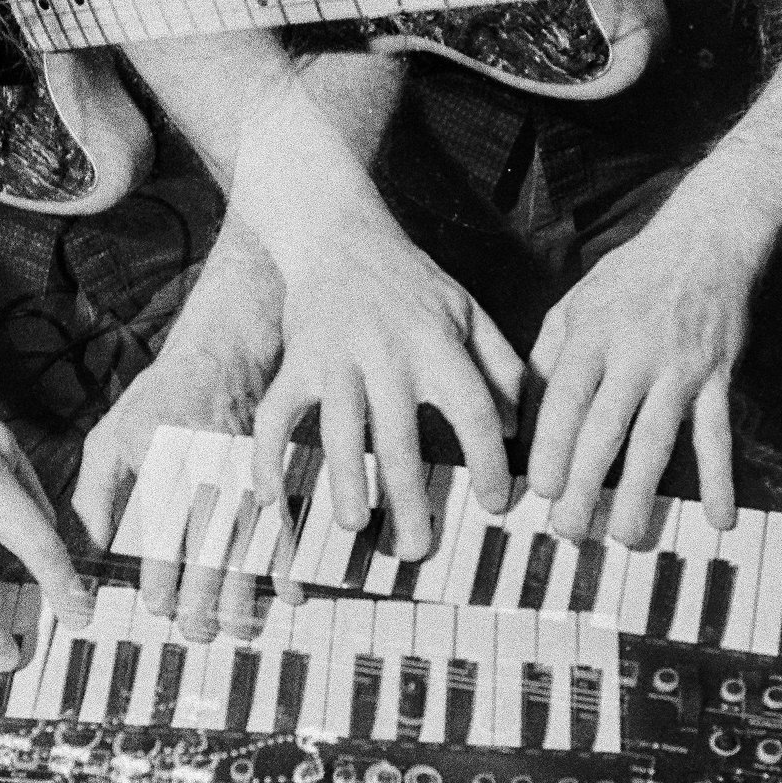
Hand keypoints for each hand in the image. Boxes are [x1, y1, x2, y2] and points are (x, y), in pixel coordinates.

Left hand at [76, 216, 300, 641]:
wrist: (227, 352)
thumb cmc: (160, 401)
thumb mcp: (110, 437)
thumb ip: (94, 496)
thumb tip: (89, 552)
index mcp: (166, 467)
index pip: (164, 536)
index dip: (162, 580)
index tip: (157, 609)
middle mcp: (211, 475)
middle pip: (210, 553)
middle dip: (205, 603)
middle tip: (195, 635)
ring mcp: (249, 478)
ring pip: (250, 549)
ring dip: (246, 597)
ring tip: (237, 632)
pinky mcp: (275, 478)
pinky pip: (285, 530)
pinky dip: (288, 567)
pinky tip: (287, 597)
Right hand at [250, 217, 522, 563]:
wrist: (340, 233)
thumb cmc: (412, 282)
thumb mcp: (468, 311)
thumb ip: (499, 366)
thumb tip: (515, 430)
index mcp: (437, 344)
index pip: (471, 410)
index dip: (488, 461)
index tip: (496, 505)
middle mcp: (386, 354)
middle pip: (399, 437)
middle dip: (409, 499)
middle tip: (417, 549)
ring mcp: (335, 360)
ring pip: (338, 432)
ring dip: (344, 483)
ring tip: (356, 526)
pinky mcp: (295, 362)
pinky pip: (275, 417)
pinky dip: (266, 458)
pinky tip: (271, 499)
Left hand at [527, 197, 776, 543]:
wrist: (706, 239)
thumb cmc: (630, 278)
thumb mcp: (573, 305)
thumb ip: (545, 360)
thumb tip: (519, 420)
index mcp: (591, 334)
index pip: (565, 398)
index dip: (552, 446)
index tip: (538, 489)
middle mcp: (634, 353)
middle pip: (606, 428)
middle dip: (586, 484)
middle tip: (569, 530)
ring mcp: (679, 368)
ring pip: (657, 439)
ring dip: (641, 492)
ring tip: (625, 537)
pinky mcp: (716, 377)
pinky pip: (717, 434)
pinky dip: (721, 478)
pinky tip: (719, 518)